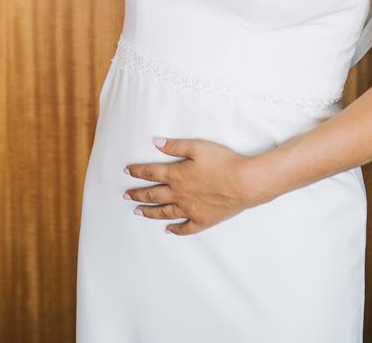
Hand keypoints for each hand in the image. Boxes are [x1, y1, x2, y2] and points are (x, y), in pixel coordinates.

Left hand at [124, 137, 261, 235]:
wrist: (244, 183)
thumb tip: (156, 142)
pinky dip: (175, 229)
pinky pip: (185, 227)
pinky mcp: (203, 220)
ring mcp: (190, 209)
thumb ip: (175, 146)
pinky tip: (168, 230)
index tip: (127, 171)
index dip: (137, 171)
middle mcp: (179, 194)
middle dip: (137, 194)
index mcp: (176, 175)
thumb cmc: (223, 162)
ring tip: (138, 212)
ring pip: (164, 212)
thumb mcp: (198, 147)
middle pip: (153, 194)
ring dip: (149, 212)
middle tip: (126, 195)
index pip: (151, 172)